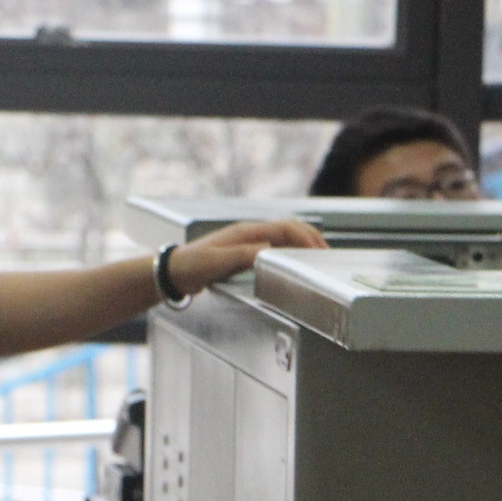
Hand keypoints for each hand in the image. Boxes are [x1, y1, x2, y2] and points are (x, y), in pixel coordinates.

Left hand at [166, 219, 328, 295]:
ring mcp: (248, 243)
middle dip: (312, 239)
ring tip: (319, 260)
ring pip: (285, 239)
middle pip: (291, 230)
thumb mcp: (217, 262)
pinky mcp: (244, 255)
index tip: (321, 253)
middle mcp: (250, 234)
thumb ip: (243, 255)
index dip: (307, 239)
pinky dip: (291, 254)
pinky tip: (294, 266)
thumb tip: (270, 250)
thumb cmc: (191, 265)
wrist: (172, 272)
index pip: (287, 228)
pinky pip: (275, 250)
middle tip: (329, 256)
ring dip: (304, 246)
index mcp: (247, 232)